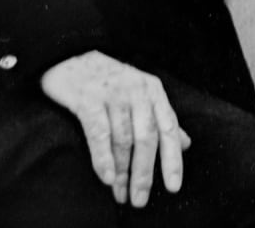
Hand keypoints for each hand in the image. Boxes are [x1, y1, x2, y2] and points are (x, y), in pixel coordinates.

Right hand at [40, 51, 191, 206]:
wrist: (68, 54)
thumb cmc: (108, 79)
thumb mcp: (140, 93)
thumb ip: (161, 118)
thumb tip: (185, 143)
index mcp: (153, 91)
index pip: (168, 130)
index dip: (172, 160)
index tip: (173, 187)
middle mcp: (136, 90)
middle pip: (146, 139)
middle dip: (144, 174)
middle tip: (139, 200)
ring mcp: (112, 92)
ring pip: (123, 139)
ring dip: (122, 172)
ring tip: (119, 194)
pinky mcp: (88, 97)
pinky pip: (99, 132)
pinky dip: (103, 157)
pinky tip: (106, 178)